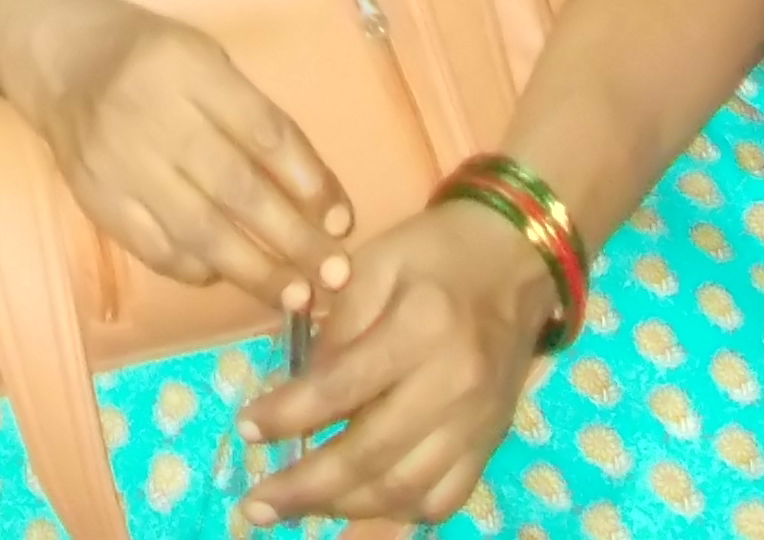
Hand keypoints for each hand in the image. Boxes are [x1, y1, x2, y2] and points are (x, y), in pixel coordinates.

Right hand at [0, 0, 349, 313]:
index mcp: (190, 67)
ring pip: (197, 229)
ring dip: (253, 270)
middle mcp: (153, 115)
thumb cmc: (152, 57)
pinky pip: (155, 248)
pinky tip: (225, 276)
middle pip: (235, 187)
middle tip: (335, 276)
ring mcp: (119, 162)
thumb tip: (315, 197)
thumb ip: (252, 116)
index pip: (263, 130)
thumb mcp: (206, 58)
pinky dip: (196, 269)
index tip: (343, 219)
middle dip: (293, 239)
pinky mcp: (96, 199)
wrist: (61, 59)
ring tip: (297, 296)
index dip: (309, 179)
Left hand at [238, 198, 560, 529]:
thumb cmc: (435, 252)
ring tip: (296, 508)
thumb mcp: (374, 263)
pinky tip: (358, 508)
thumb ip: (336, 328)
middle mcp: (454, 385)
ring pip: (405, 490)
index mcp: (420, 328)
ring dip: (345, 508)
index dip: (286, 417)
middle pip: (371, 456)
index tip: (245, 429)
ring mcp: (478, 422)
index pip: (340, 388)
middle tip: (256, 505)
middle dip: (306, 487)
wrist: (517, 257)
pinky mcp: (491, 441)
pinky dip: (397, 512)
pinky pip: (443, 498)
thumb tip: (299, 394)